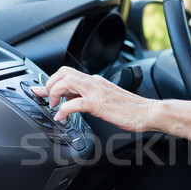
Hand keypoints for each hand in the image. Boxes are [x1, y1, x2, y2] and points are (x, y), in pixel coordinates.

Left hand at [31, 66, 155, 131]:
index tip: (42, 91)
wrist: (148, 112)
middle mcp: (94, 82)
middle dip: (49, 85)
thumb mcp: (105, 100)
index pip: (68, 73)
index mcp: (96, 81)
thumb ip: (88, 98)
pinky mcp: (99, 104)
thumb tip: (71, 103)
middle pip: (63, 72)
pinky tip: (62, 117)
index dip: (51, 81)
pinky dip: (64, 110)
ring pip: (66, 82)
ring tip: (54, 106)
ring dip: (54, 93)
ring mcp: (97, 92)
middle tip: (48, 100)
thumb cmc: (131, 110)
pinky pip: (75, 103)